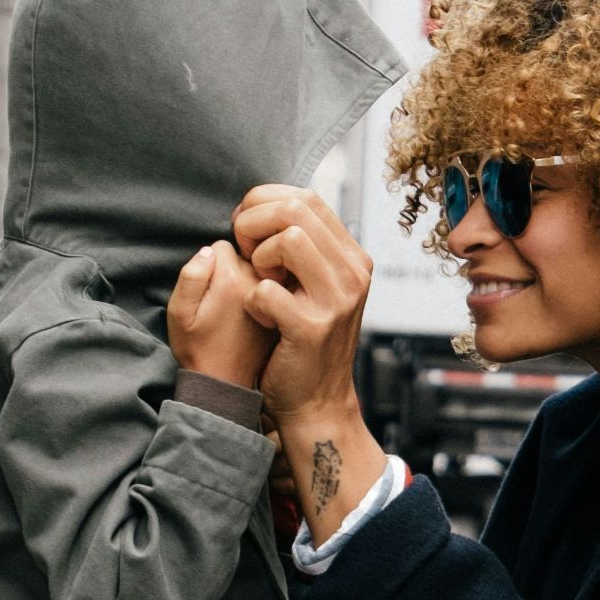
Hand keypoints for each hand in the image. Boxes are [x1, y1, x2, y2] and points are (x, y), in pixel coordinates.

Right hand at [167, 241, 274, 388]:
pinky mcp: (287, 306)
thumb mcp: (179, 313)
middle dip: (232, 267)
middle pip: (247, 252)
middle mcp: (258, 281)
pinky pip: (276, 284)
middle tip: (223, 300)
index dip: (210, 264)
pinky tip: (256, 313)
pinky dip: (267, 292)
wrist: (226, 384)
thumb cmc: (197, 348)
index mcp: (231, 278)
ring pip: (263, 267)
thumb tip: (210, 250)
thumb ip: (191, 275)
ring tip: (238, 309)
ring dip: (251, 279)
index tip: (208, 289)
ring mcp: (277, 293)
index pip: (222, 245)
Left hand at [234, 186, 387, 544]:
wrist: (316, 402)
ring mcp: (337, 301)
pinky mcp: (312, 328)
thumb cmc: (302, 340)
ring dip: (257, 258)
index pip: (306, 197)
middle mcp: (353, 274)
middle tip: (245, 254)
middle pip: (295, 209)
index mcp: (353, 257)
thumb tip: (266, 205)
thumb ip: (303, 247)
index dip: (263, 203)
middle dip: (254, 223)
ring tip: (259, 282)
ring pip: (288, 238)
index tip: (247, 231)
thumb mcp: (315, 286)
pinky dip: (252, 301)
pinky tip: (262, 316)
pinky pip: (266, 289)